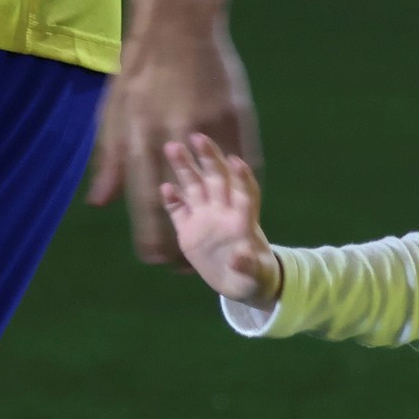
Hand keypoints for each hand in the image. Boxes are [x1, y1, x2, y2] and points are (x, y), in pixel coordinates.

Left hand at [89, 6, 256, 263]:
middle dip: (187, 246)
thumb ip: (110, 162)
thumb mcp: (113, 114)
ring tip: (216, 237)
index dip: (155, 248)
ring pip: (219, 196)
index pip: (147, 217)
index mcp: (138, 145)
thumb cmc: (137, 71)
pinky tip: (234, 200)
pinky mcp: (236, 118)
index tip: (160, 260)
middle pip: (186, 215)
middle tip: (189, 260)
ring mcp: (208, 131)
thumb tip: (100, 204)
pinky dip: (239, 189)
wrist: (179, 25)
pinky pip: (242, 168)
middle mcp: (173, 144)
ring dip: (219, 222)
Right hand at [159, 132, 282, 308]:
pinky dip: (171, 200)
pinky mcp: (188, 229)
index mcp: (244, 219)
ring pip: (194, 187)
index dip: (241, 178)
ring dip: (184, 168)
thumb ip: (247, 266)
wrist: (239, 280)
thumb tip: (239, 258)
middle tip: (197, 137)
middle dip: (209, 158)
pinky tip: (162, 188)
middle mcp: (223, 211)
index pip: (245, 193)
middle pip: (217, 179)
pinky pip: (178, 211)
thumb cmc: (254, 274)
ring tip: (172, 147)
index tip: (236, 161)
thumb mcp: (255, 275)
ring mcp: (204, 217)